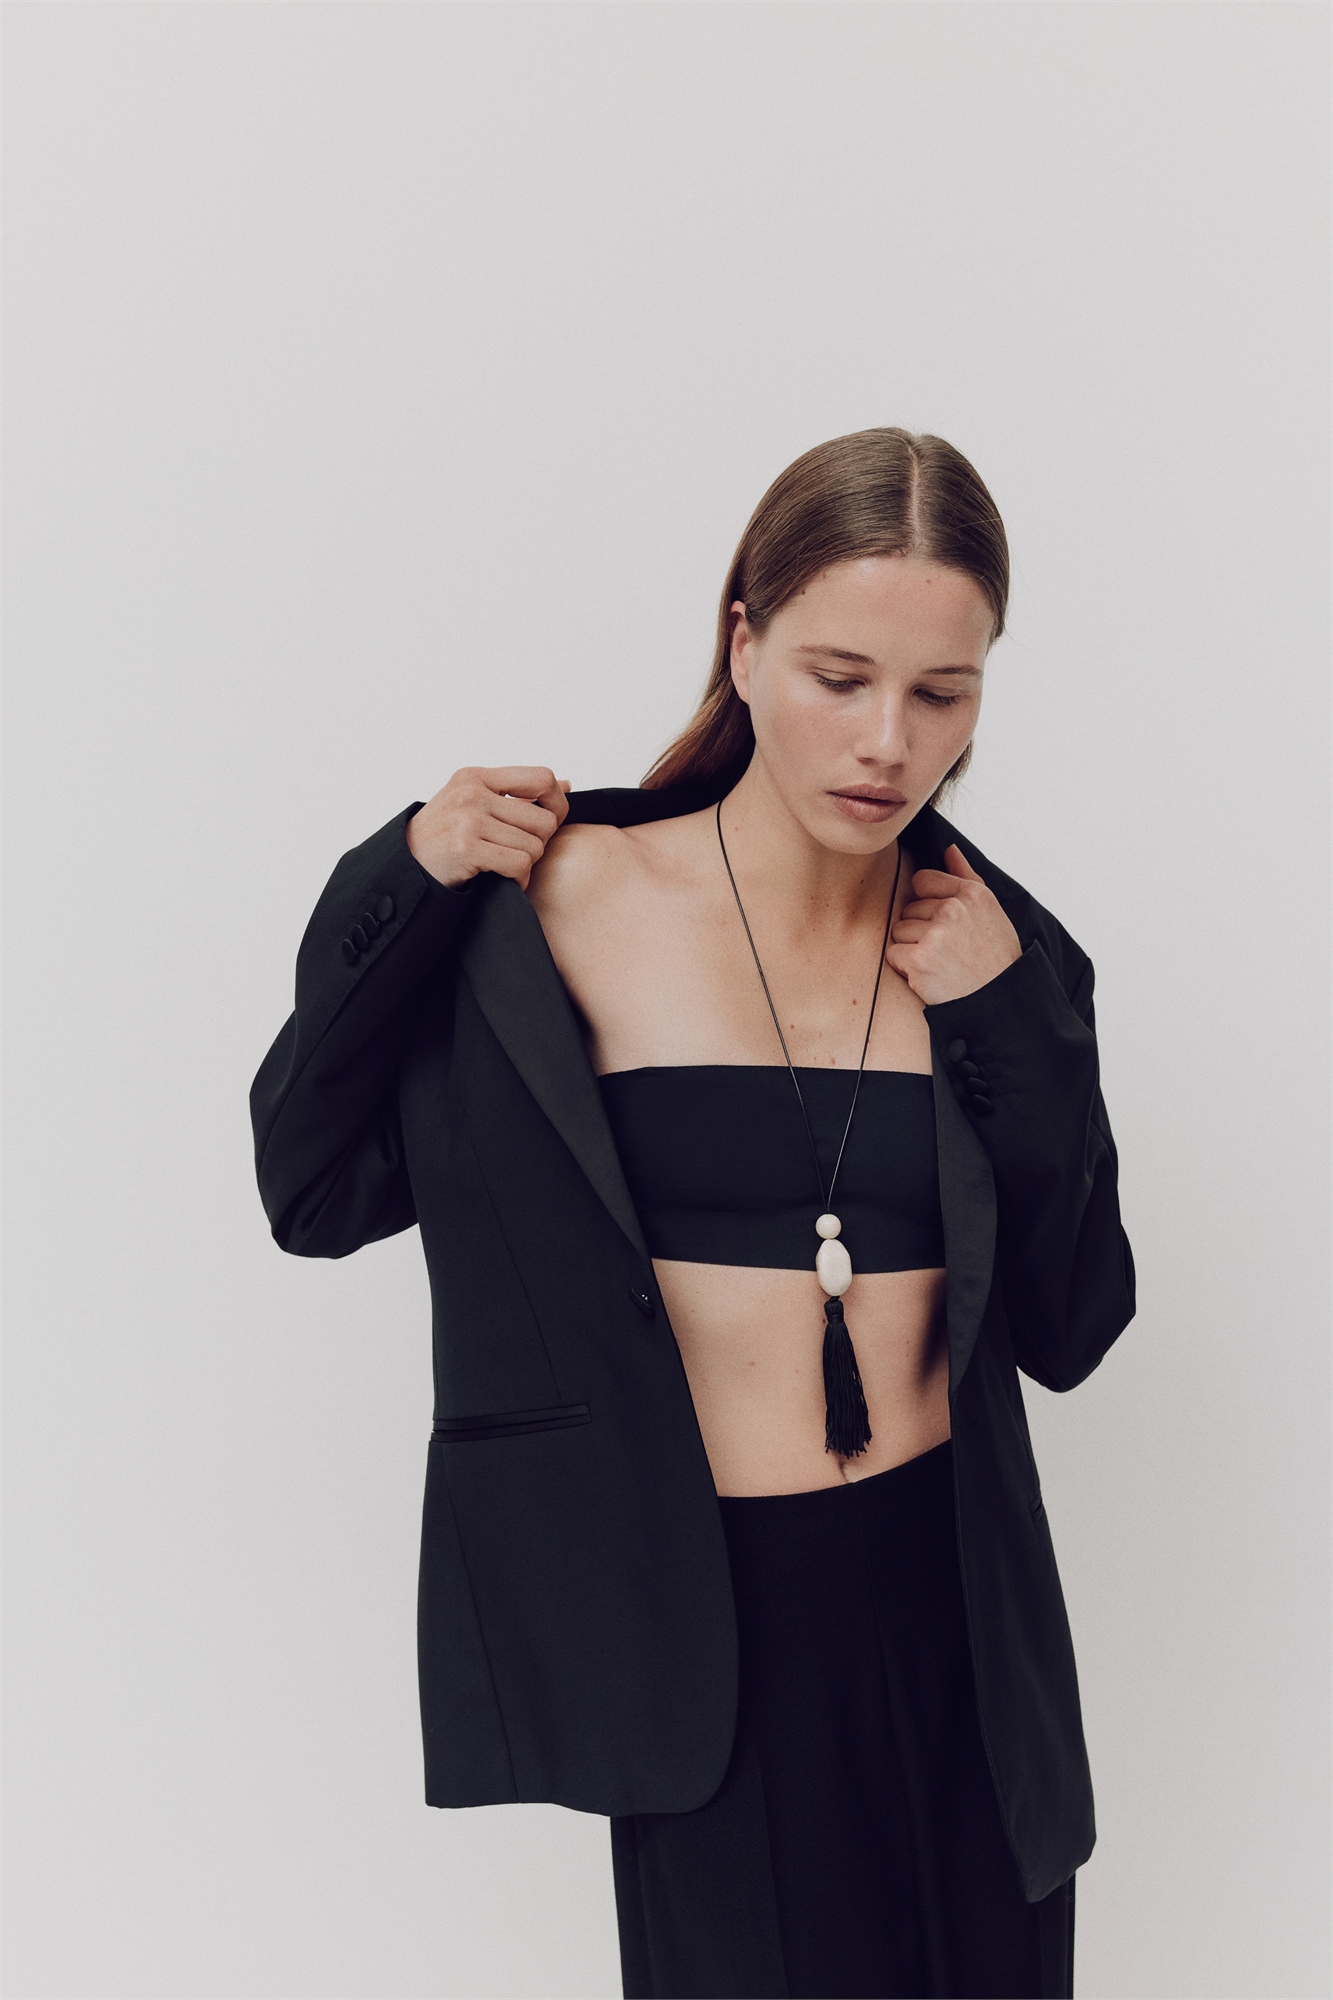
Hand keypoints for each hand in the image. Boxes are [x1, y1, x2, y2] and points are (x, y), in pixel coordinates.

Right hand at [407, 766, 571, 891]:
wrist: (404, 866)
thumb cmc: (442, 836)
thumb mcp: (472, 802)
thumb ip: (516, 793)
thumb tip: (566, 785)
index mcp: (477, 777)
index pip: (542, 778)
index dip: (557, 803)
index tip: (550, 822)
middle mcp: (472, 793)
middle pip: (545, 820)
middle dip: (539, 843)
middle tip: (519, 852)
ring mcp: (468, 819)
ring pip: (534, 846)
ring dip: (526, 865)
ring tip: (506, 866)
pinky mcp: (466, 847)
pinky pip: (519, 864)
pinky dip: (519, 880)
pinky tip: (504, 880)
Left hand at [885, 844, 1021, 1004]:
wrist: (999, 1003)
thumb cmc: (995, 961)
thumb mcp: (991, 913)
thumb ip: (967, 877)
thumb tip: (949, 850)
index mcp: (974, 894)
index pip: (923, 880)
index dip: (928, 903)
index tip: (943, 923)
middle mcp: (955, 910)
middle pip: (909, 908)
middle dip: (921, 930)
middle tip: (947, 951)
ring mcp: (936, 934)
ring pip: (899, 930)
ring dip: (912, 949)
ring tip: (940, 963)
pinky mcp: (919, 959)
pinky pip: (893, 953)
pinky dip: (905, 968)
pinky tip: (929, 975)